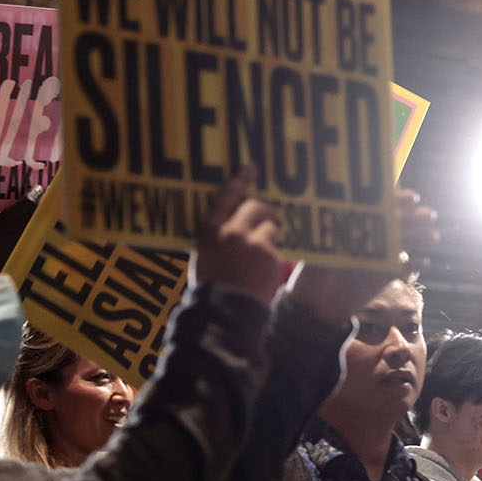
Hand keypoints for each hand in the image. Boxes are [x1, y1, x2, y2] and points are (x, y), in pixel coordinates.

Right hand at [190, 167, 283, 305]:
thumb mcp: (204, 256)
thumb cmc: (211, 286)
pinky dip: (273, 258)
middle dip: (265, 209)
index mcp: (211, 231)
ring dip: (269, 235)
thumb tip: (230, 227)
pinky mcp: (272, 257)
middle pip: (256, 207)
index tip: (251, 169)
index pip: (226, 198)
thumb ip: (217, 238)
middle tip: (271, 212)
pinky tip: (264, 272)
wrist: (226, 311)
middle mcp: (233, 232)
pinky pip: (277, 250)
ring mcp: (255, 244)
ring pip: (271, 228)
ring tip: (261, 253)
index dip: (239, 182)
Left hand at [283, 190, 438, 324]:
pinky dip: (413, 266)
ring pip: (402, 246)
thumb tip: (343, 217)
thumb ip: (333, 238)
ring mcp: (377, 260)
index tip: (411, 198)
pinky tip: (424, 262)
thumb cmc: (311, 277)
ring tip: (433, 237)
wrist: (315, 309)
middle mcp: (368, 242)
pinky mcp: (382, 279)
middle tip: (429, 215)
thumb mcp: (318, 253)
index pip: (378, 212)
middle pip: (395, 226)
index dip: (395, 203)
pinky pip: (401, 269)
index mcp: (354, 231)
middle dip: (413, 220)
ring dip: (418, 240)